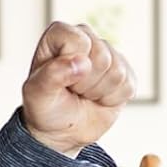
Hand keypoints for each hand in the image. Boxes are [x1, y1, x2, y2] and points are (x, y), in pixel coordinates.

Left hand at [21, 22, 136, 156]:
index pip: (78, 40)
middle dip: (86, 82)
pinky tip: (98, 98)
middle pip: (102, 56)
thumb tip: (81, 62)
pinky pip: (129, 86)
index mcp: (60, 35)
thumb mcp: (38, 94)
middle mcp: (86, 38)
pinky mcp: (126, 72)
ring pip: (118, 72)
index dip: (72, 65)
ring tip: (84, 94)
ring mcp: (109, 54)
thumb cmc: (46, 107)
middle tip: (73, 90)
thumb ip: (52, 75)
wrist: (62, 130)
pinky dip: (112, 100)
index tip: (61, 78)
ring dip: (99, 92)